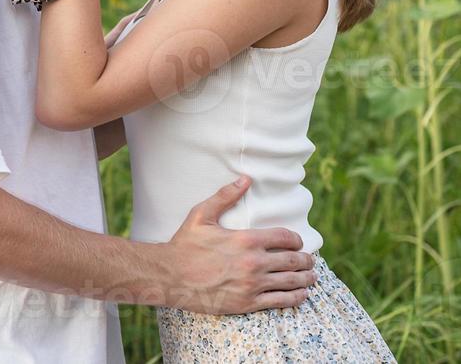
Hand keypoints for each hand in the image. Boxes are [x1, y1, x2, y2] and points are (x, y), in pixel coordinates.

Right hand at [160, 176, 315, 314]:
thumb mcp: (201, 215)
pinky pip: (281, 301)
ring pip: (291, 281)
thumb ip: (225, 196)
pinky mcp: (248, 303)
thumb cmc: (184, 244)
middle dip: (305, 260)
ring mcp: (253, 284)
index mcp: (246, 239)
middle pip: (292, 260)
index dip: (296, 239)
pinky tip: (301, 294)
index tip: (298, 242)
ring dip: (306, 279)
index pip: (285, 237)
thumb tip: (245, 179)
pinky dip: (296, 297)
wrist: (170, 276)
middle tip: (310, 261)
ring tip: (311, 277)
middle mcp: (254, 262)